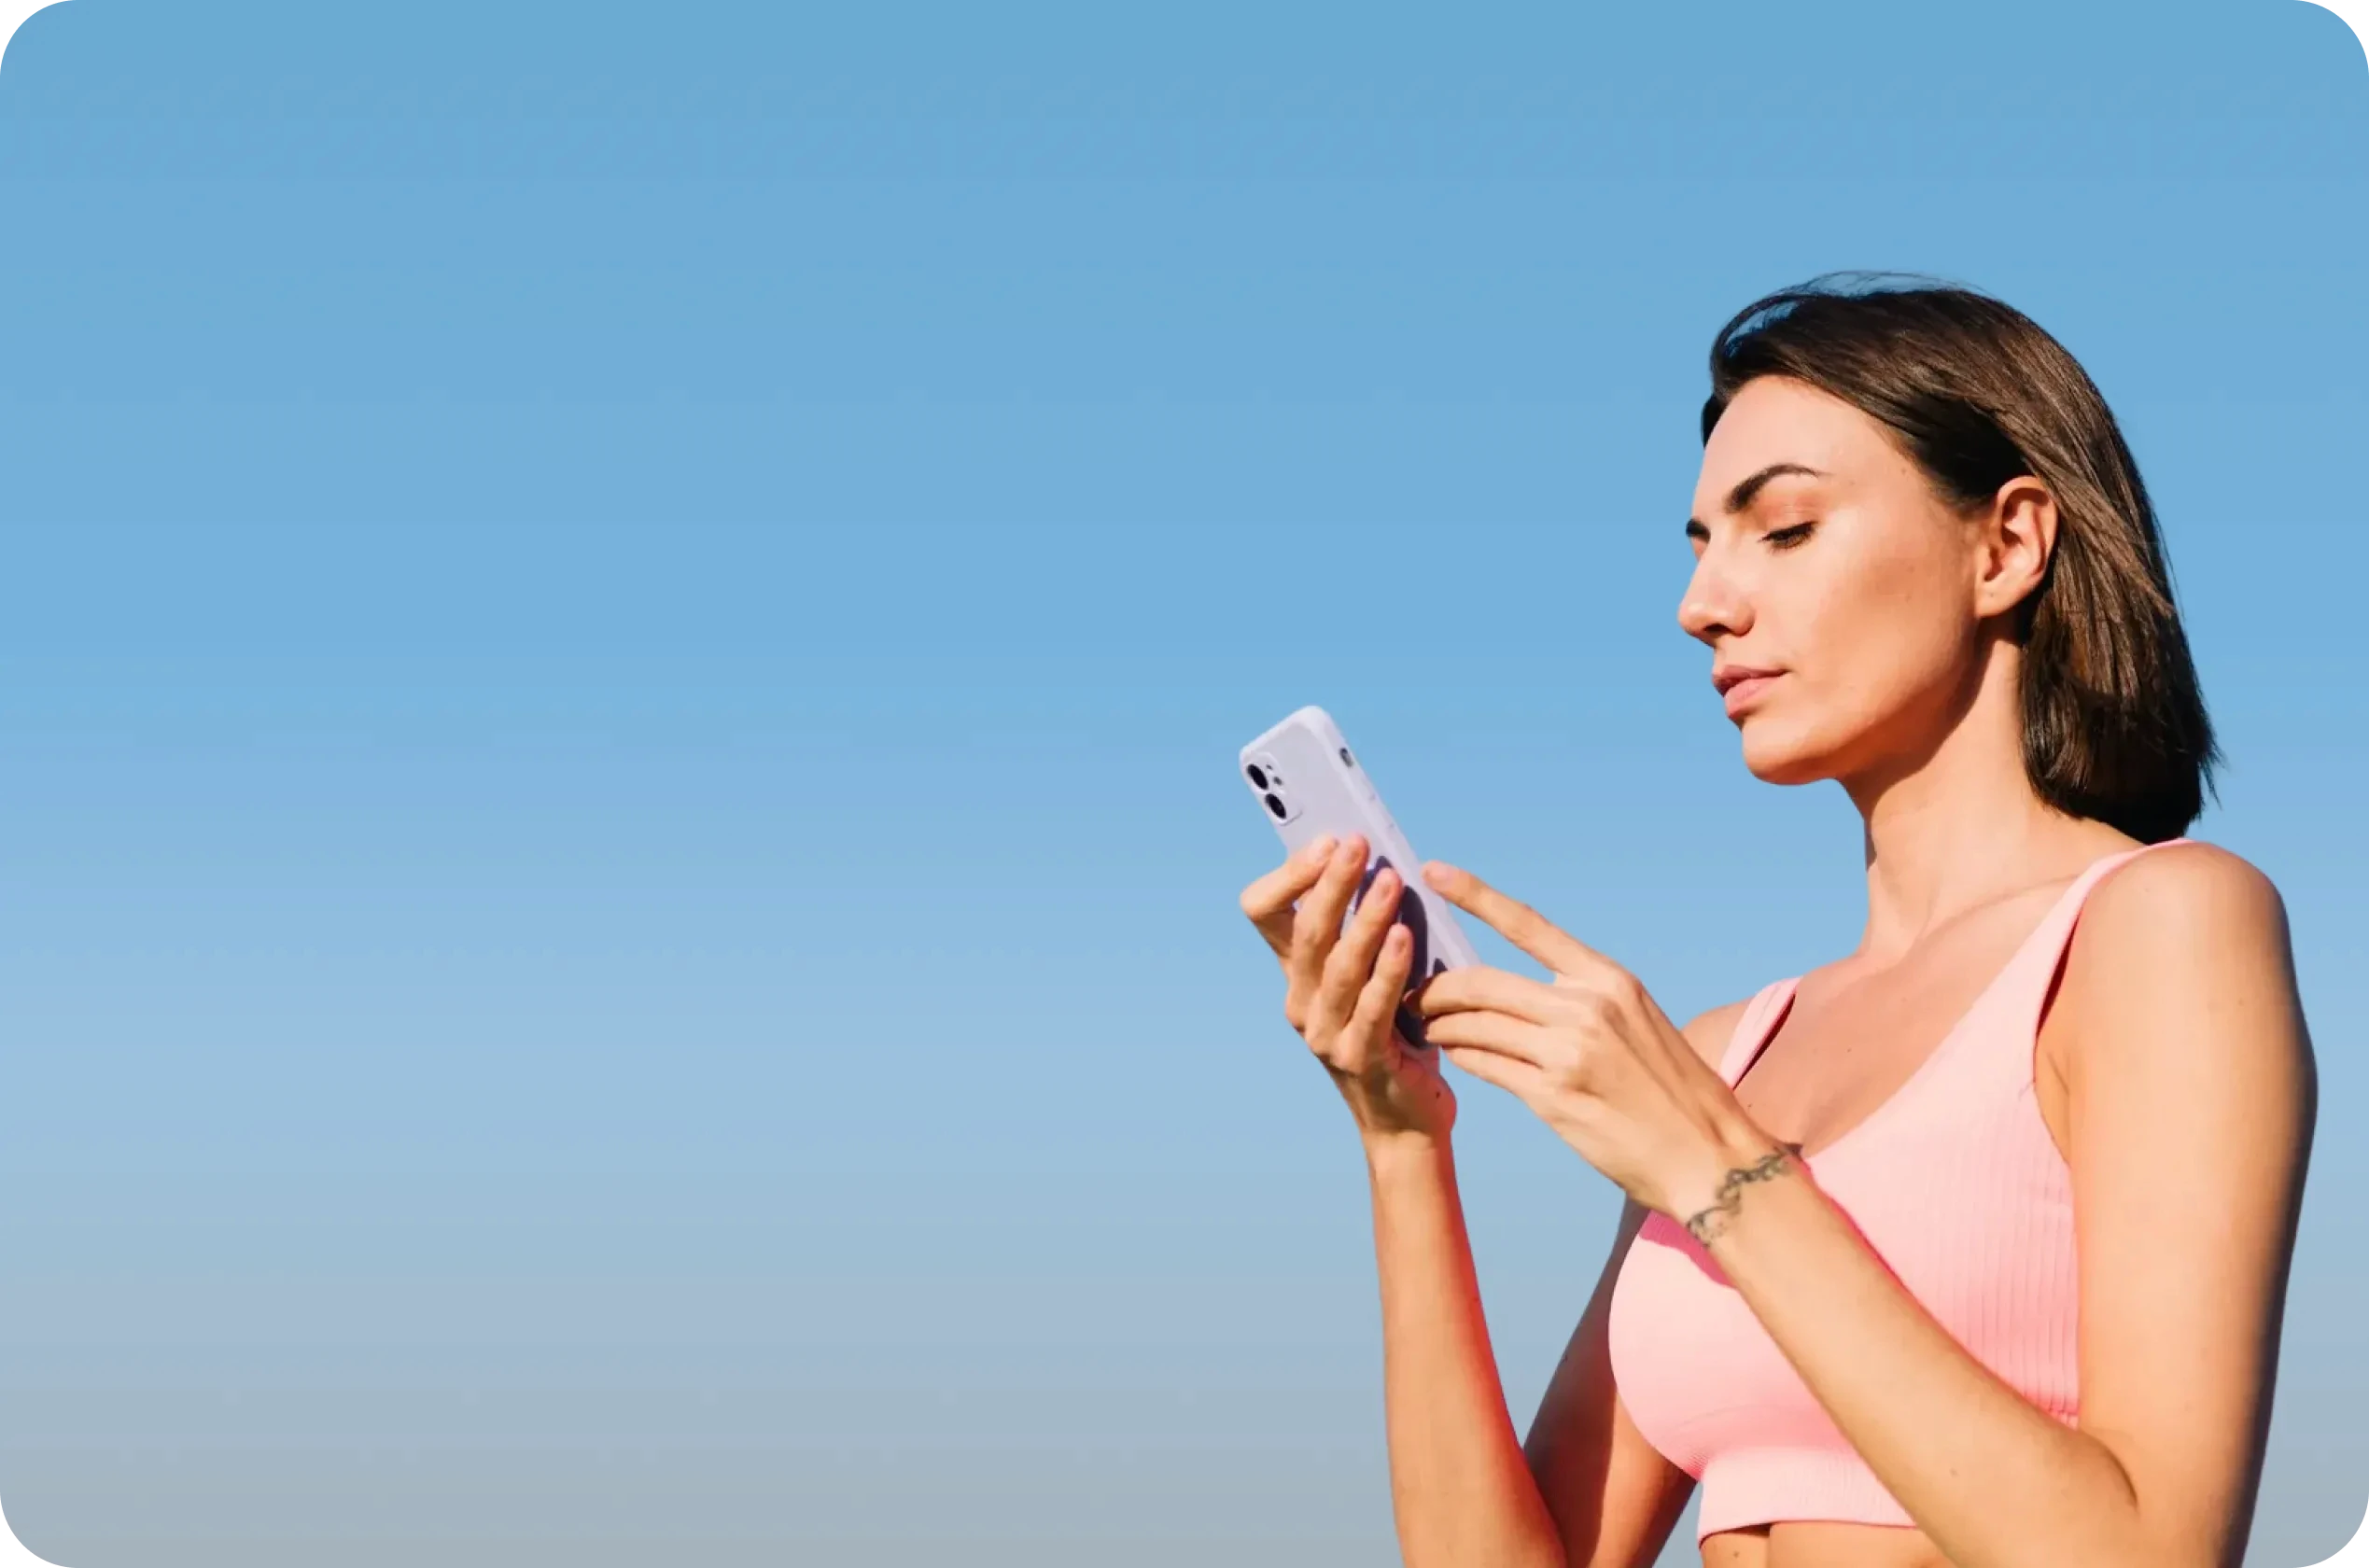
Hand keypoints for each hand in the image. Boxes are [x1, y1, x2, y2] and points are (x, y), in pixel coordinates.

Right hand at [1239, 833, 1456, 1144]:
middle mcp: (1300, 1001)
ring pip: (1338, 965)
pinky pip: (1372, 1006)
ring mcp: (1326, 1034)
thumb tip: (1385, 861)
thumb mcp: (1374, 977)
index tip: (1327, 839)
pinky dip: (1389, 968)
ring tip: (1391, 882)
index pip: (1263, 911)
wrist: (1406, 1121)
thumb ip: (1371, 930)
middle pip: (1305, 931)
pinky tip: (1407, 937)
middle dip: (1331, 883)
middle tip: (1359, 844)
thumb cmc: (1398, 1035)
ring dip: (1365, 919)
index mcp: (1297, 973)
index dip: (1290, 875)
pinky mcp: (1360, 1059)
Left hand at [1408, 861, 1776, 1220]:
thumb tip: (1518, 991)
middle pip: (1482, 982)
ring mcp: (1567, 1052)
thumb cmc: (1669, 1090)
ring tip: (1425, 1027)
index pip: (1527, 924)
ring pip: (1473, 1024)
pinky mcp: (1552, 1096)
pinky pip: (1484, 1065)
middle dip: (1436, 987)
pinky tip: (1454, 1055)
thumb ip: (1581, 1000)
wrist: (1704, 1153)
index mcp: (1608, 979)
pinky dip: (1461, 1056)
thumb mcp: (1635, 1023)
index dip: (1475, 894)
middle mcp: (1586, 1007)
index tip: (1434, 872)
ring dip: (1439, 1025)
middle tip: (1413, 993)